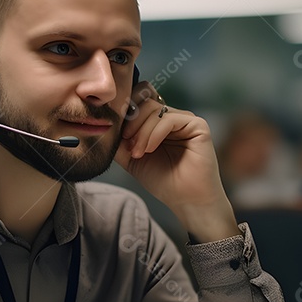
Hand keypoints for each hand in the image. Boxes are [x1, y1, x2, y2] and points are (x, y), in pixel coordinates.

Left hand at [114, 82, 238, 242]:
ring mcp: (185, 120)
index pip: (139, 101)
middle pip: (144, 103)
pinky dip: (154, 134)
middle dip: (131, 123)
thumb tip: (104, 124)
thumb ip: (119, 141)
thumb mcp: (131, 158)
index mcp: (157, 123)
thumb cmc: (163, 181)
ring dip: (141, 132)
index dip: (125, 111)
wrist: (186, 200)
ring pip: (155, 111)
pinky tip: (149, 149)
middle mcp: (172, 117)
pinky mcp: (198, 126)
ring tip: (137, 153)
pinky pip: (169, 119)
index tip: (116, 132)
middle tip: (127, 146)